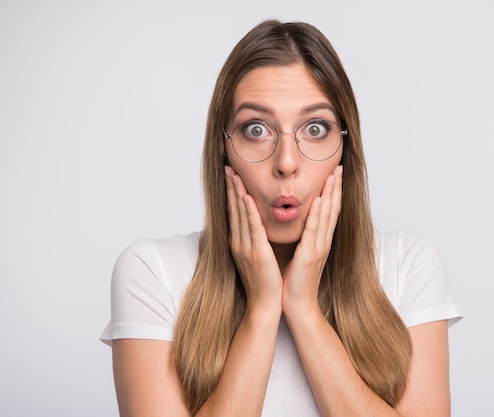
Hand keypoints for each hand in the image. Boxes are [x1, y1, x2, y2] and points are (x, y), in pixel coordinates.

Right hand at [225, 166, 282, 311]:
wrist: (265, 304)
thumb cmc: (264, 282)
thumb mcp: (256, 256)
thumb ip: (255, 240)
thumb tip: (257, 225)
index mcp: (239, 243)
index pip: (235, 212)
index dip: (232, 192)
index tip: (231, 174)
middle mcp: (238, 242)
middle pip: (233, 209)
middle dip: (231, 187)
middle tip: (228, 166)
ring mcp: (245, 247)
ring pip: (240, 214)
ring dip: (237, 192)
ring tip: (234, 174)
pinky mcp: (256, 253)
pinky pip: (252, 227)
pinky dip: (249, 211)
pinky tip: (246, 197)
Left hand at [282, 165, 342, 314]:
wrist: (298, 305)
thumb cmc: (295, 282)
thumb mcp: (302, 256)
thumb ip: (304, 240)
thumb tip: (301, 225)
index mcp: (320, 242)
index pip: (329, 212)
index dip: (333, 192)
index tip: (335, 174)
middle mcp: (323, 242)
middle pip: (333, 209)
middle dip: (336, 187)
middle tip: (339, 167)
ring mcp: (318, 248)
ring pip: (326, 216)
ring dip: (330, 194)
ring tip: (333, 176)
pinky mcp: (309, 255)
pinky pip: (313, 231)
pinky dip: (317, 214)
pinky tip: (319, 200)